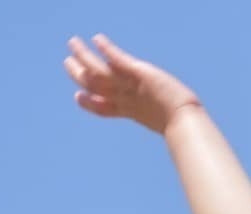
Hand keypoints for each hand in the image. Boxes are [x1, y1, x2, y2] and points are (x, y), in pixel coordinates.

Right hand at [64, 34, 200, 133]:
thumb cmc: (183, 127)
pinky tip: (97, 39)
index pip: (104, 108)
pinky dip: (107, 49)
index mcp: (131, 111)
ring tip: (73, 43)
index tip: (78, 97)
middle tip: (67, 63)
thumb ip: (164, 123)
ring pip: (99, 70)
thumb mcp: (168, 124)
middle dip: (79, 75)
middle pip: (96, 85)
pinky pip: (117, 58)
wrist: (183, 120)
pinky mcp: (138, 72)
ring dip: (84, 56)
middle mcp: (125, 98)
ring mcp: (129, 86)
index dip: (90, 103)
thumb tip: (179, 137)